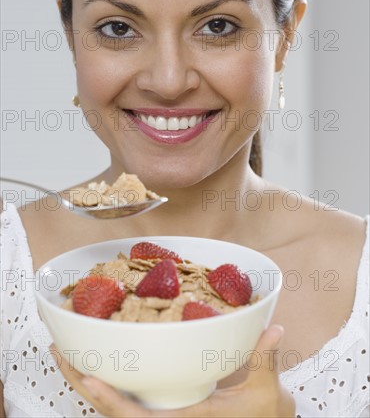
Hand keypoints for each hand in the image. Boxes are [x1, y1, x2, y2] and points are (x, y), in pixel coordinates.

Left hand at [51, 325, 294, 417]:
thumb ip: (265, 358)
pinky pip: (128, 402)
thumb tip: (274, 328)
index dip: (109, 400)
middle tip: (59, 352)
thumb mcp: (267, 391)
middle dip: (82, 384)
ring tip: (68, 353)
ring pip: (115, 409)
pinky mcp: (166, 412)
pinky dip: (108, 386)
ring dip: (89, 382)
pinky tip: (98, 365)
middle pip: (113, 413)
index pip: (140, 417)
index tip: (86, 377)